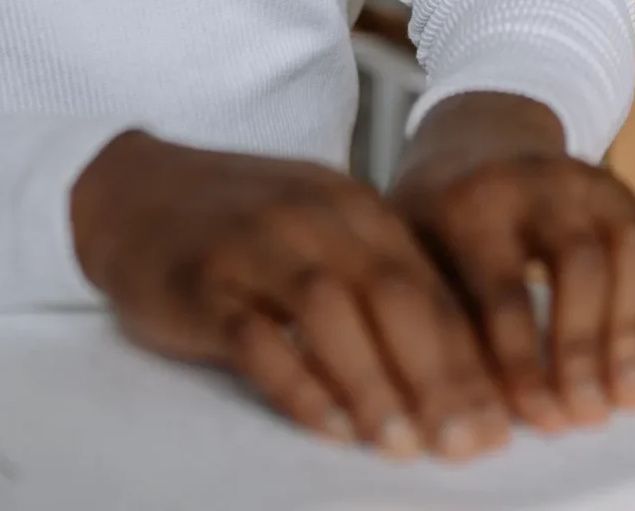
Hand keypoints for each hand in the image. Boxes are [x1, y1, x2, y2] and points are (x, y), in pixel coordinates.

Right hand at [69, 131, 509, 459]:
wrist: (135, 189)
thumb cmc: (243, 224)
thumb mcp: (323, 228)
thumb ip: (380, 277)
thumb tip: (456, 364)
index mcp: (358, 208)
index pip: (432, 287)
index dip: (471, 359)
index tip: (500, 421)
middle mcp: (316, 219)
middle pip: (396, 298)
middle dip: (440, 378)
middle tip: (468, 444)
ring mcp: (257, 247)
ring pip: (332, 314)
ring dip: (375, 384)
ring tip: (405, 445)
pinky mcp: (203, 283)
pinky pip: (258, 338)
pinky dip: (300, 384)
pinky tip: (331, 427)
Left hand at [388, 92, 634, 434]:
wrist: (482, 138)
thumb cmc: (438, 219)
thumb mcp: (413, 250)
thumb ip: (438, 319)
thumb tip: (467, 412)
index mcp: (473, 201)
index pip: (502, 287)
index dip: (522, 361)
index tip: (535, 420)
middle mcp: (542, 182)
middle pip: (578, 264)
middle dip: (585, 349)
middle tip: (586, 417)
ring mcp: (595, 186)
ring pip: (634, 254)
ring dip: (634, 335)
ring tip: (628, 400)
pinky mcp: (632, 201)